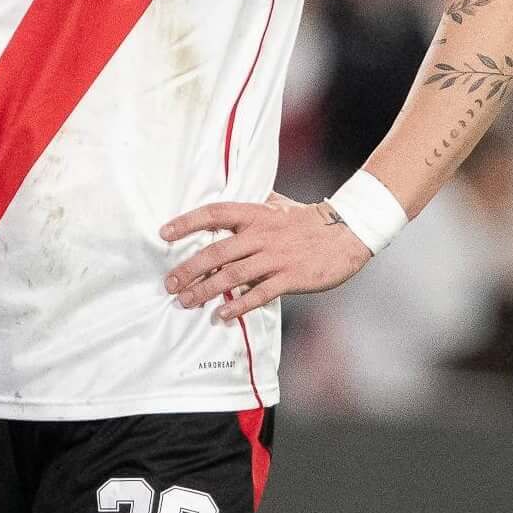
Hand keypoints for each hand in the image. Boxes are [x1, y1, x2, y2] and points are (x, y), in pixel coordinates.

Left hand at [159, 193, 372, 322]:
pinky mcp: (291, 277)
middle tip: (169, 283)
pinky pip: (260, 294)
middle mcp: (262, 235)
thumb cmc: (310, 220)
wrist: (348, 233)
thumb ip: (257, 204)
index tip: (164, 234)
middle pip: (216, 251)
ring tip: (186, 302)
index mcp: (256, 214)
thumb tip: (236, 198)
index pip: (214, 214)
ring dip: (206, 290)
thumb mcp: (280, 205)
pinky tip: (222, 314)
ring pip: (233, 275)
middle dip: (189, 268)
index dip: (187, 223)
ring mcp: (276, 257)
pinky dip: (239, 305)